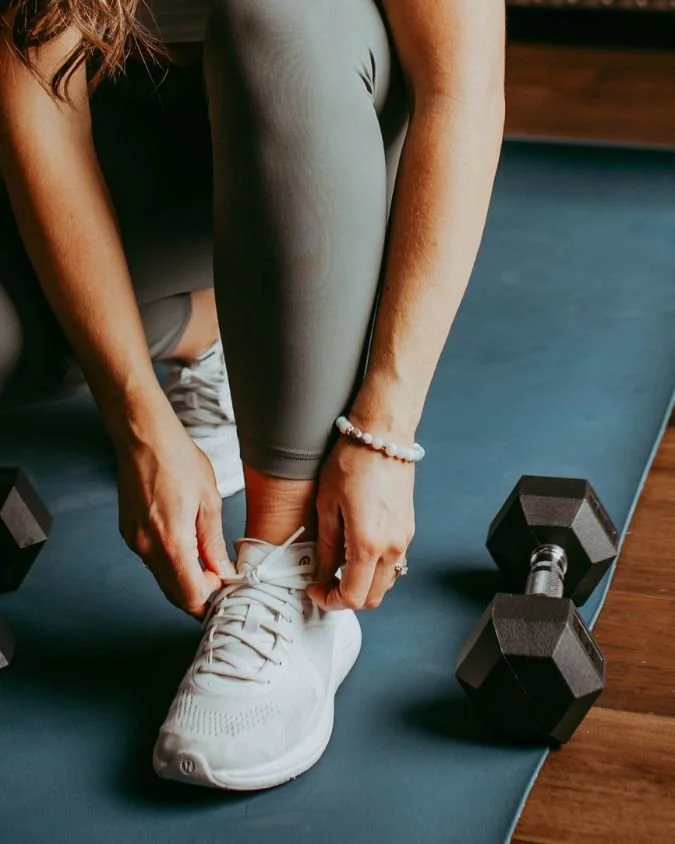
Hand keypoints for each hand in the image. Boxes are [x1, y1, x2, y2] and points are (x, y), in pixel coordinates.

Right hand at [116, 418, 233, 618]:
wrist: (145, 439)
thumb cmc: (178, 461)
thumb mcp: (209, 502)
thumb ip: (214, 544)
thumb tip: (223, 572)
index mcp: (171, 543)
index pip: (190, 596)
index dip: (211, 596)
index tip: (224, 581)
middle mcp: (147, 548)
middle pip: (174, 594)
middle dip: (198, 591)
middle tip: (217, 572)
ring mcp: (134, 542)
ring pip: (162, 578)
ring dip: (184, 576)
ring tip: (203, 551)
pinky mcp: (128, 534)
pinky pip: (151, 560)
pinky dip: (169, 561)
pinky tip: (184, 540)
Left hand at [307, 433, 414, 610]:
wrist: (383, 435)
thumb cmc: (352, 462)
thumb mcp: (327, 505)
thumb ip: (325, 546)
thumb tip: (320, 572)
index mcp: (368, 544)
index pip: (352, 596)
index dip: (329, 600)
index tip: (314, 588)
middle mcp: (392, 547)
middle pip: (373, 598)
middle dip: (346, 597)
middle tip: (324, 582)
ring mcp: (404, 539)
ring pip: (385, 583)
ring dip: (362, 584)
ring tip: (338, 565)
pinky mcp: (408, 529)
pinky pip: (394, 563)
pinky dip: (375, 569)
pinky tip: (356, 550)